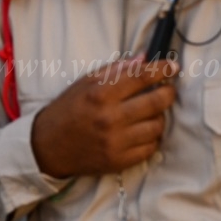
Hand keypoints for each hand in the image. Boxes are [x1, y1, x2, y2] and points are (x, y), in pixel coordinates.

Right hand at [29, 57, 177, 176]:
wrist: (48, 146)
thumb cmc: (68, 110)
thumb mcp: (85, 83)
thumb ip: (115, 70)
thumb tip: (143, 59)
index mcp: (100, 94)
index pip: (142, 77)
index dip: (163, 70)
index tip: (172, 68)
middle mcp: (110, 118)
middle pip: (156, 102)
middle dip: (168, 93)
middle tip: (167, 90)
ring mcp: (116, 142)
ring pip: (157, 126)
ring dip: (159, 116)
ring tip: (150, 112)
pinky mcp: (119, 161)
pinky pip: (150, 148)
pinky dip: (152, 137)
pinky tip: (143, 131)